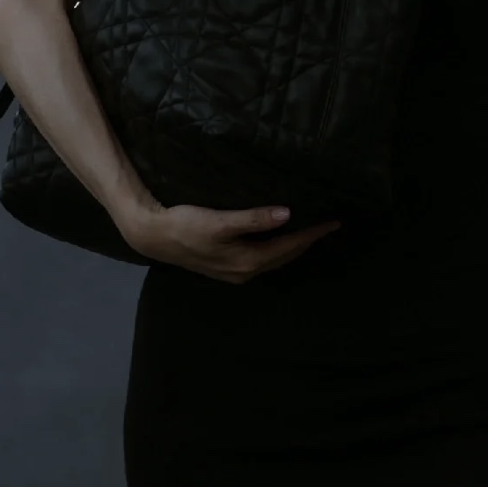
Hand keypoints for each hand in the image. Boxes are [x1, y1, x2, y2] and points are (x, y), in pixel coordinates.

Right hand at [121, 199, 340, 282]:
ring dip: (293, 246)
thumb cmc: (187, 226)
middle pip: (285, 256)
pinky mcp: (226, 266)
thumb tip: (287, 214)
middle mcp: (246, 271)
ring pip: (274, 259)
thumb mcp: (221, 221)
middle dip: (307, 241)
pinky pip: (262, 258)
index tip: (333, 223)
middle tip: (328, 226)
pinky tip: (278, 238)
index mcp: (248, 261)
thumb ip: (254, 219)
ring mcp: (235, 272)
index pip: (289, 246)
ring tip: (310, 231)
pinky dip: (277, 249)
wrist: (154, 237)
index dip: (312, 234)